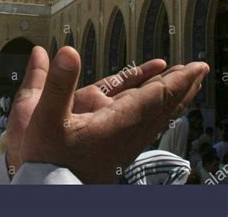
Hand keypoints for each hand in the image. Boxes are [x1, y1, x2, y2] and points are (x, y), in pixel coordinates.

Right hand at [17, 46, 208, 182]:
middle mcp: (124, 133)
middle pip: (163, 107)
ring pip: (155, 115)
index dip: (177, 80)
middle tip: (199, 69)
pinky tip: (147, 100)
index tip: (196, 66)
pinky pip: (141, 122)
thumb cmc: (46, 160)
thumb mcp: (43, 118)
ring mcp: (121, 141)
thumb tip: (68, 52)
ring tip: (182, 81)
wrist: (46, 190)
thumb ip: (56, 84)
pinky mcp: (114, 146)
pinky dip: (152, 107)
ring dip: (170, 96)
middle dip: (182, 86)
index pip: (156, 98)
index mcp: (114, 125)